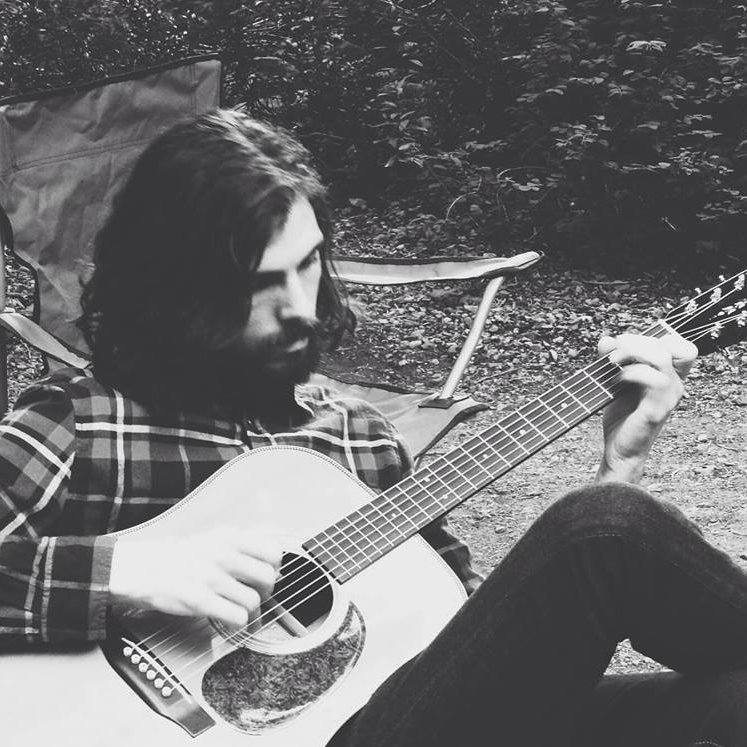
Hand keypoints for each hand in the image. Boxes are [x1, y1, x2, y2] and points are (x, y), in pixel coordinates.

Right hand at [109, 528, 281, 627]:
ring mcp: (212, 577)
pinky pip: (237, 617)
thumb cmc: (181, 556)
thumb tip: (271, 563)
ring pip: (254, 601)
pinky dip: (238, 623)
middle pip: (269, 578)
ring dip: (251, 612)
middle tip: (256, 597)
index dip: (274, 569)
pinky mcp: (200, 600)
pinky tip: (229, 619)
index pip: (273, 553)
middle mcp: (223, 554)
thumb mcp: (214, 538)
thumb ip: (242, 547)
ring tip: (240, 611)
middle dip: (266, 593)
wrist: (143, 568)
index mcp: (229, 537)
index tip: (266, 577)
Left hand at [595, 332, 696, 483]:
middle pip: (668, 344)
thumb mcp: (614, 381)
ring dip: (632, 354)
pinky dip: (630, 373)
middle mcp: (674, 385)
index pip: (681, 345)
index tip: (627, 343)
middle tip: (612, 354)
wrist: (619, 450)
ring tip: (612, 364)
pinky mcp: (657, 410)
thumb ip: (610, 358)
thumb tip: (606, 339)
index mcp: (669, 377)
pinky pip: (653, 380)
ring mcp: (668, 397)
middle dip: (635, 341)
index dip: (655, 337)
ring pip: (662, 357)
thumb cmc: (621, 416)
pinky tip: (615, 380)